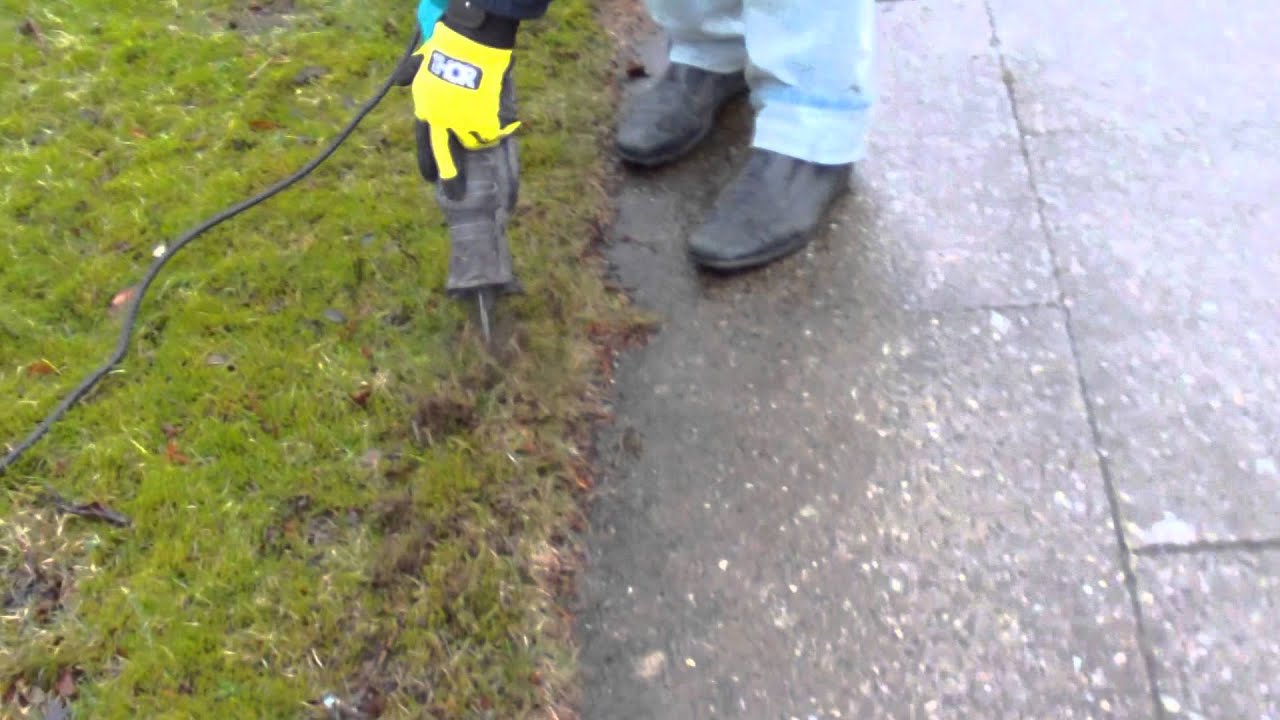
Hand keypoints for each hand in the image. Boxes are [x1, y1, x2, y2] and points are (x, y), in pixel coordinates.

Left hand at [395, 18, 519, 198]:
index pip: (423, 143)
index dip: (428, 162)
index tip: (430, 179)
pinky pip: (492, 134)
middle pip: (446, 155)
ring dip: (480, 137)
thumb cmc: (445, 48)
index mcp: (425, 110)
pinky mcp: (483, 122)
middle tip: (456, 196)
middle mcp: (441, 122)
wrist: (469, 47)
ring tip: (489, 130)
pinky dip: (498, 130)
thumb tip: (398, 80)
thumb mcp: (421, 62)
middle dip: (451, 178)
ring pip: (473, 141)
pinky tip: (504, 126)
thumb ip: (409, 74)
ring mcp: (463, 124)